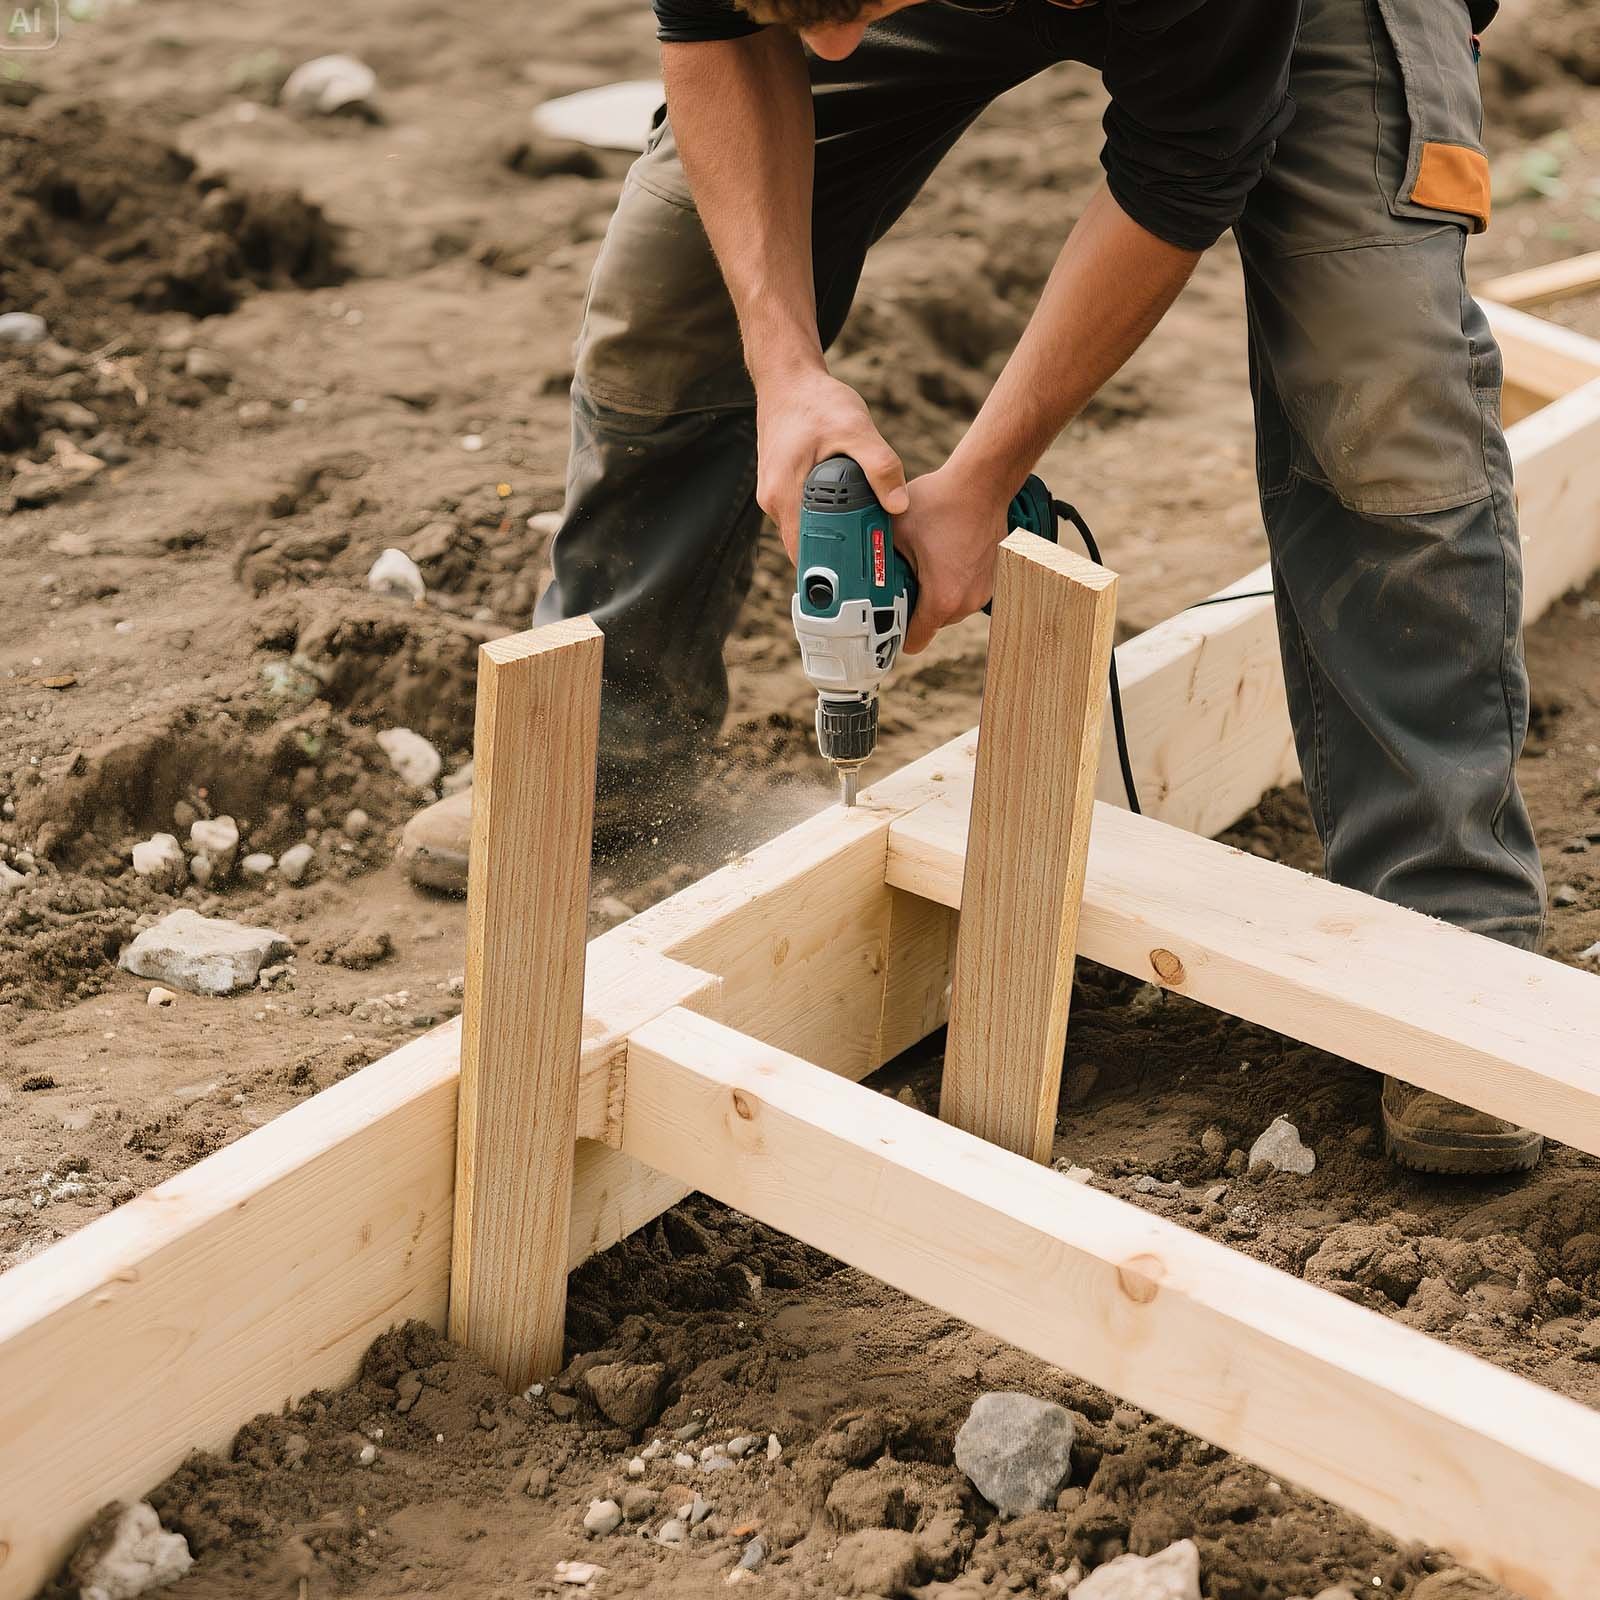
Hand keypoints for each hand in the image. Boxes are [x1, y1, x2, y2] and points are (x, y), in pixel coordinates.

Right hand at [755, 367, 907, 560]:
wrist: (787, 380)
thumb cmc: (817, 401)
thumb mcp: (856, 428)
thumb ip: (880, 466)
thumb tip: (898, 506)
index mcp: (784, 494)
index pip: (803, 552)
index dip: (829, 572)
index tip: (856, 585)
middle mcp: (774, 500)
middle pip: (805, 546)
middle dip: (836, 558)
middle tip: (872, 568)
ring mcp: (775, 495)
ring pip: (805, 531)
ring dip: (832, 538)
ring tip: (866, 544)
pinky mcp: (782, 487)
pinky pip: (804, 515)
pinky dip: (825, 520)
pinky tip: (850, 516)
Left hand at [893, 464, 1011, 655]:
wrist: (983, 482)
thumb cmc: (942, 502)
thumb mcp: (895, 530)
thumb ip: (875, 558)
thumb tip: (851, 572)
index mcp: (942, 598)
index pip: (914, 641)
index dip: (894, 633)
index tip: (882, 620)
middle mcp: (967, 602)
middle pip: (930, 624)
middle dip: (912, 608)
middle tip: (899, 581)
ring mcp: (983, 592)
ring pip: (947, 609)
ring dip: (932, 595)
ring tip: (922, 565)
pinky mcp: (991, 579)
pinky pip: (962, 593)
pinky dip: (950, 583)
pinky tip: (941, 557)